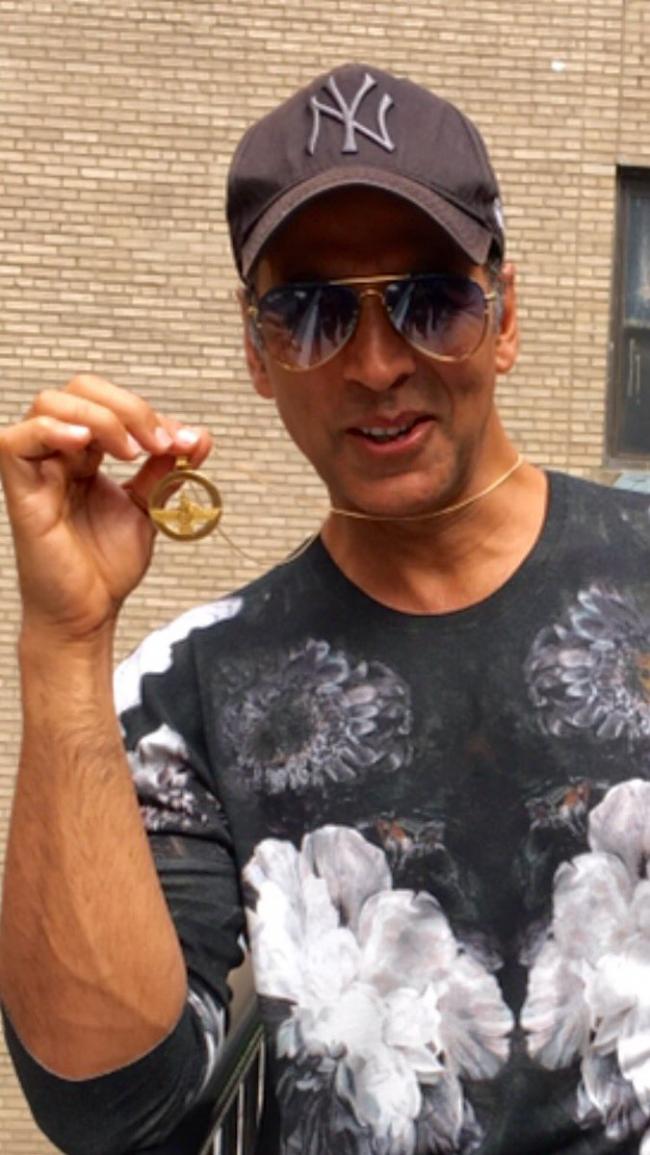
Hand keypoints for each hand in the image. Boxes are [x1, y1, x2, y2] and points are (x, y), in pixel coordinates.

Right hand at [0, 373, 211, 641]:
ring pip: (51, 403)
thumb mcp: (149, 507)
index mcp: (87, 452)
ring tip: (132, 451)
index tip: (185, 443)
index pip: (111, 402)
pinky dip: (52, 430)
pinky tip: (86, 445)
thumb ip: (167, 470)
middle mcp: (59, 453)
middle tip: (160, 443)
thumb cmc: (106, 566)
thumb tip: (197, 436)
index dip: (150, 413)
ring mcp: (37, 468)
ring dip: (101, 417)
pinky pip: (15, 440)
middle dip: (129, 407)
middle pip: (81, 389)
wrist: (89, 612)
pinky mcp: (20, 489)